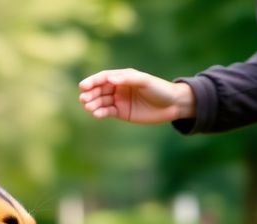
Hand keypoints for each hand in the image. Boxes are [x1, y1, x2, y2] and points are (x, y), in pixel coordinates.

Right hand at [78, 68, 195, 123]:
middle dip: (90, 94)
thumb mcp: (145, 81)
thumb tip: (110, 80)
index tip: (83, 86)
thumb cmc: (160, 89)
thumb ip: (128, 79)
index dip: (92, 81)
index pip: (104, 78)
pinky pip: (107, 112)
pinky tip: (96, 114)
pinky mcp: (121, 113)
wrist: (173, 105)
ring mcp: (119, 100)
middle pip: (99, 89)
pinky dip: (100, 113)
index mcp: (123, 77)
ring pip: (101, 101)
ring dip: (93, 104)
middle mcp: (118, 88)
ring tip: (88, 107)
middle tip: (83, 99)